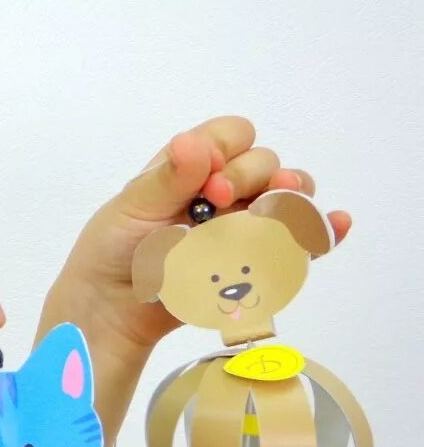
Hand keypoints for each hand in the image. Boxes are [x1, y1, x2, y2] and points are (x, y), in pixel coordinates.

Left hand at [45, 116, 352, 352]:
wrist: (112, 310)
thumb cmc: (113, 252)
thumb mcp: (129, 210)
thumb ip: (167, 180)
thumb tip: (195, 143)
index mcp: (190, 167)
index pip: (231, 135)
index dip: (228, 150)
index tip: (207, 180)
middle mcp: (223, 190)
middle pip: (265, 164)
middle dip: (251, 177)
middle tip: (218, 203)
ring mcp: (242, 224)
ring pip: (288, 198)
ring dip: (291, 200)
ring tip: (281, 211)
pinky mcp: (255, 261)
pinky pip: (297, 243)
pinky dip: (321, 232)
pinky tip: (334, 226)